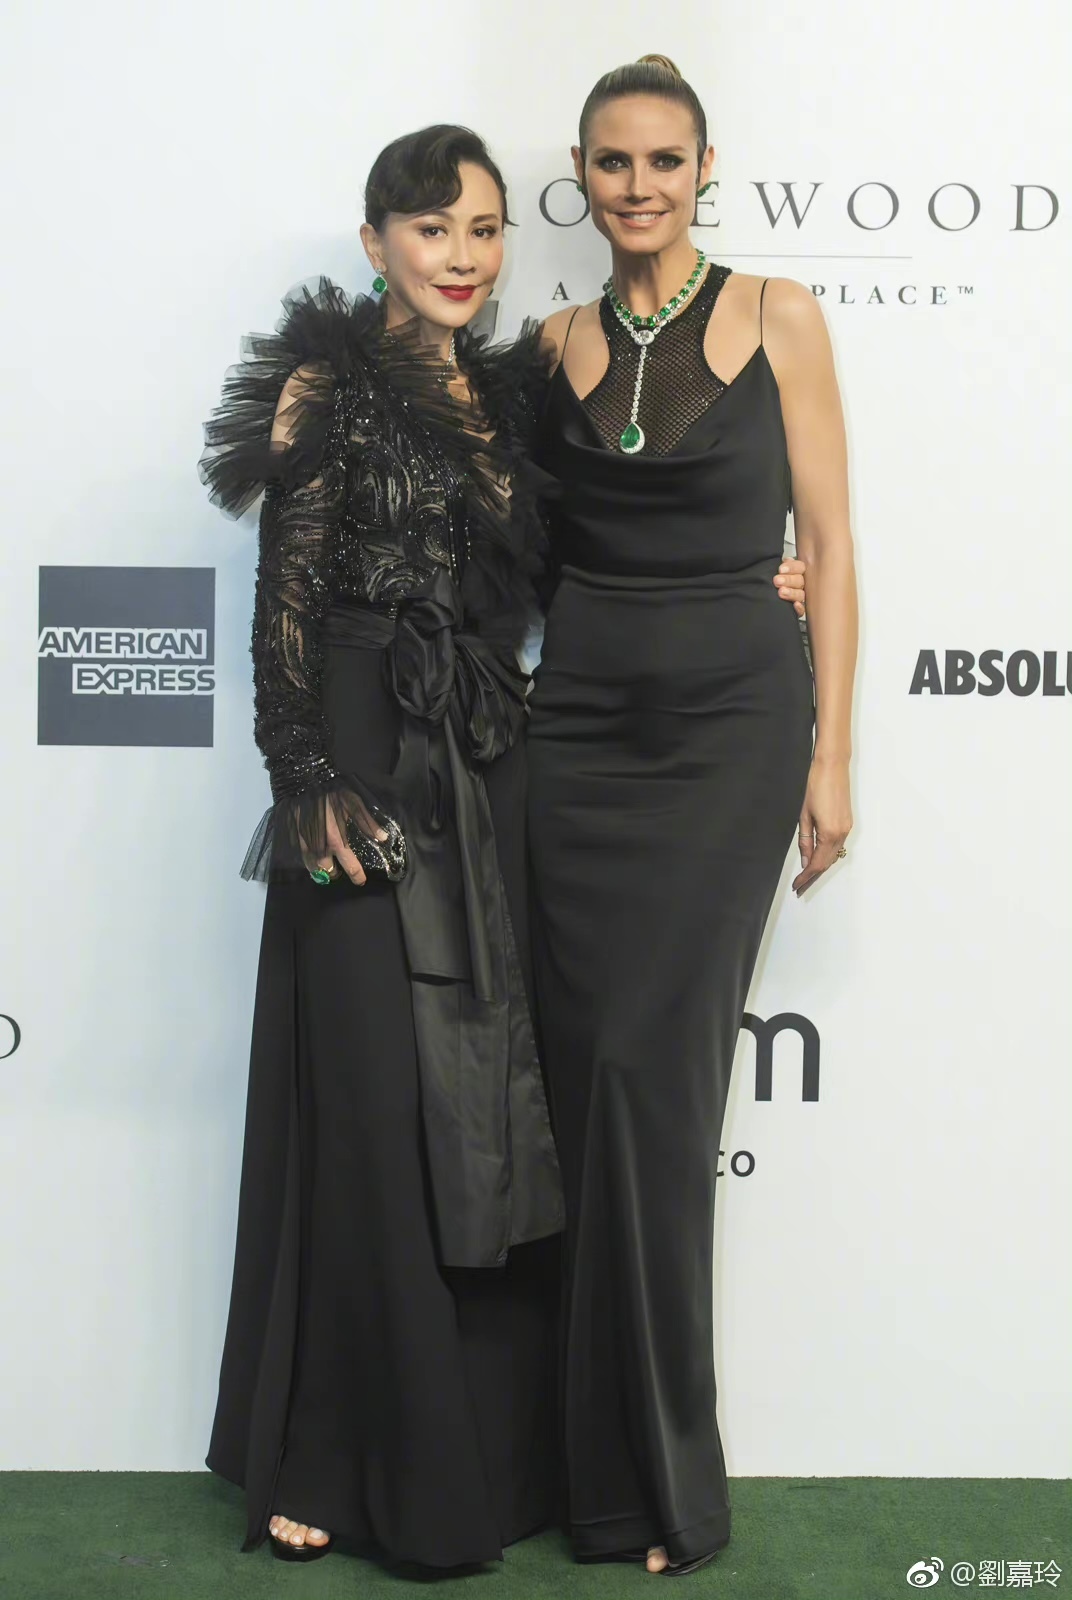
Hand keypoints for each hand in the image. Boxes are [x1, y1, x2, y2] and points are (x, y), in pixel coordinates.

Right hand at [302, 795, 388, 887]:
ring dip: (320, 870)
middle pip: (328, 871)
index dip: (357, 876)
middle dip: (335, 873)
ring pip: (312, 867)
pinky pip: (301, 856)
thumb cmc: (331, 793)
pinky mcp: (294, 838)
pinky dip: (308, 860)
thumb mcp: (354, 804)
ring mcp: (304, 844)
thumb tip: (383, 838)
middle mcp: (320, 847)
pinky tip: (312, 856)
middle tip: (340, 872)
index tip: (361, 880)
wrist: (304, 782)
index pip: (349, 866)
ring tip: (326, 868)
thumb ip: (368, 823)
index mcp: (337, 841)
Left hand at [774, 557, 805, 616]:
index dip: (792, 567)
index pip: (800, 567)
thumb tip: (785, 560)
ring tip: (781, 592)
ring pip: (801, 594)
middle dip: (788, 580)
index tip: (780, 569)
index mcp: (797, 572)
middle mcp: (800, 583)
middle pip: (800, 580)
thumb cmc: (772, 580)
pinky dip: (799, 608)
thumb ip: (781, 566)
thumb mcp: (775, 570)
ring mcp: (800, 596)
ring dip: (792, 593)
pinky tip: (795, 605)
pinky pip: (802, 610)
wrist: (763, 599)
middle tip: (777, 581)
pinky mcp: (798, 609)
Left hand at [792, 755, 851, 895]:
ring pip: (833, 856)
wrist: (832, 767)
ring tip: (807, 877)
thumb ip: (805, 840)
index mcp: (829, 833)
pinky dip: (828, 856)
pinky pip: (838, 846)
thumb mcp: (804, 815)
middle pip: (826, 863)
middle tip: (801, 887)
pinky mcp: (847, 823)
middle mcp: (841, 834)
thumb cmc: (816, 785)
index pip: (816, 863)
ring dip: (821, 868)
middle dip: (813, 877)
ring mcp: (846, 828)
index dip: (806, 877)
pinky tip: (818, 859)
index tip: (797, 885)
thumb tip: (805, 860)